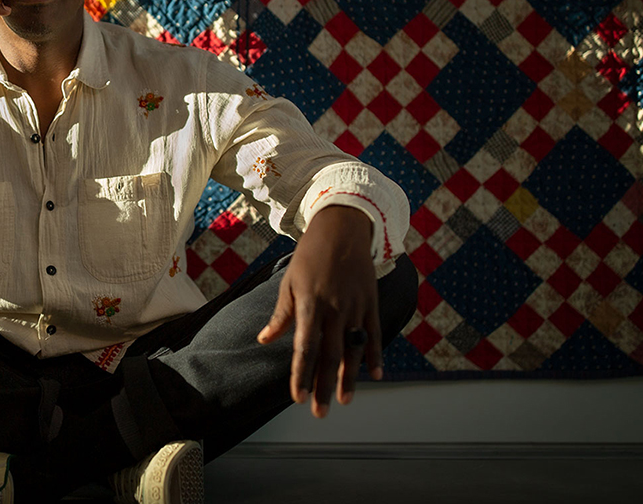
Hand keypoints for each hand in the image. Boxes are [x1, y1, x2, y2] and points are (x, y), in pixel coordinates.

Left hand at [256, 206, 380, 417]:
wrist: (342, 228)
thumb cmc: (309, 257)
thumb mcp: (289, 282)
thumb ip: (281, 315)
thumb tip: (265, 340)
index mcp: (309, 304)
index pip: (304, 347)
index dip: (301, 374)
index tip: (296, 397)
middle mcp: (334, 308)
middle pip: (329, 355)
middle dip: (324, 386)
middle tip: (320, 412)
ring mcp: (355, 306)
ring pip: (354, 349)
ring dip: (350, 377)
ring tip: (344, 400)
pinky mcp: (371, 302)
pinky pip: (375, 333)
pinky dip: (376, 355)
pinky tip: (376, 375)